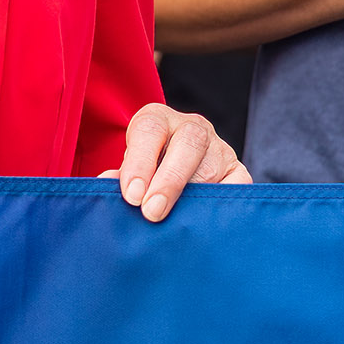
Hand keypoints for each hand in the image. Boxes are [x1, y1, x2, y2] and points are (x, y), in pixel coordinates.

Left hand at [105, 103, 246, 219]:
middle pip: (188, 145)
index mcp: (157, 119)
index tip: (132, 196)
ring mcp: (219, 148)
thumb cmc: (145, 171)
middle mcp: (192, 127)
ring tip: (175, 224)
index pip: (149, 131)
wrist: (174, 170)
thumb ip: (121, 176)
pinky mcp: (237, 171)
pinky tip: (203, 222)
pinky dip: (221, 205)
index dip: (140, 163)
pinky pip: (237, 187)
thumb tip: (106, 184)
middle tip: (152, 212)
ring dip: (192, 198)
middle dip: (169, 181)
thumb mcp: (130, 168)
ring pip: (211, 169)